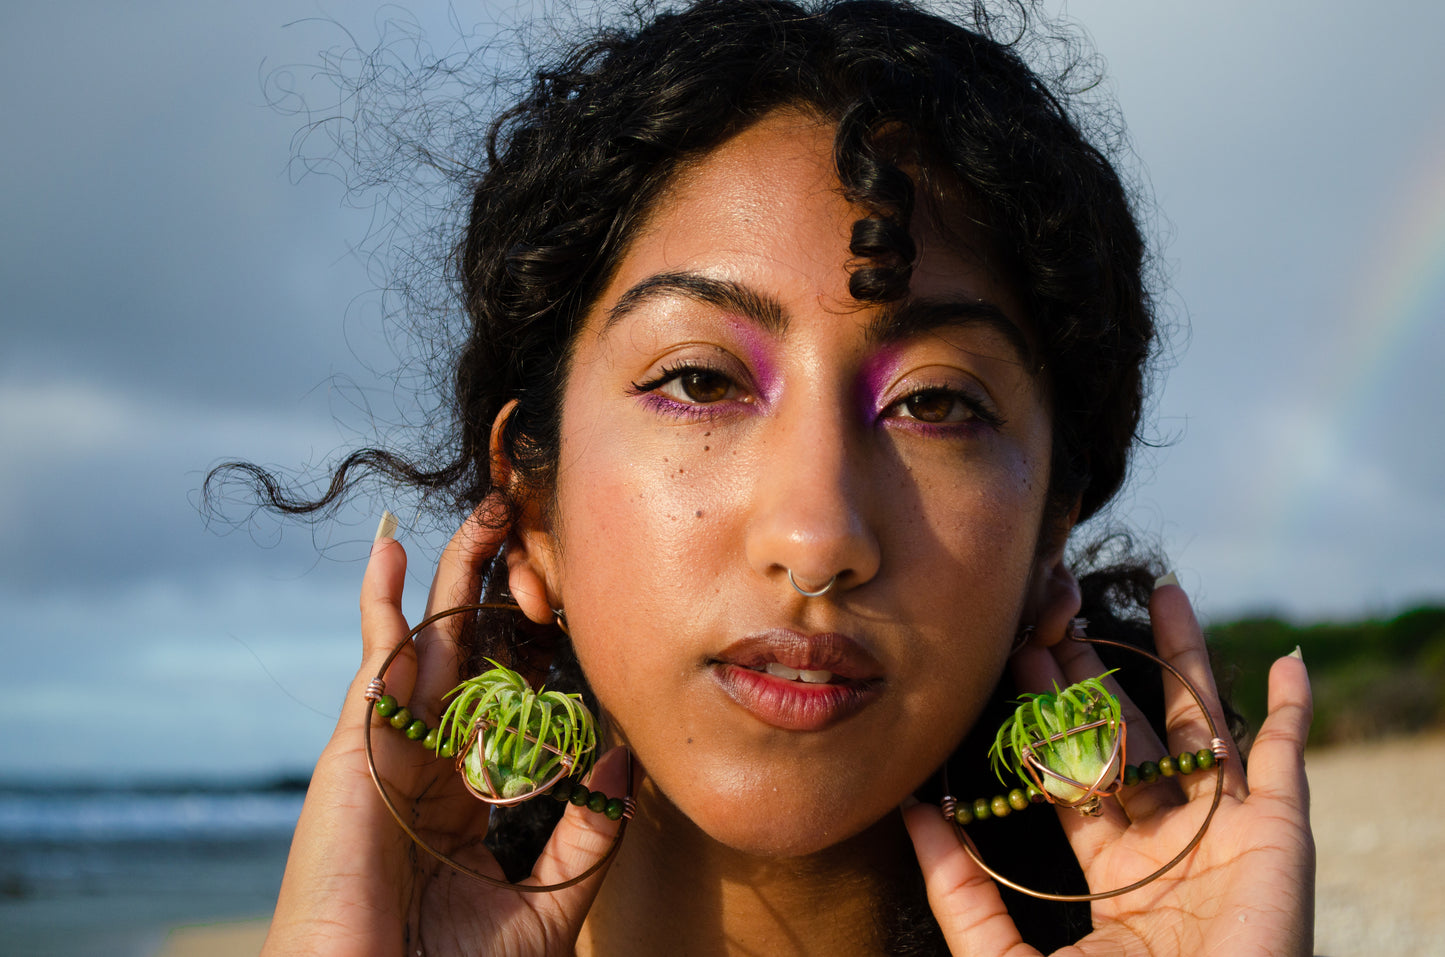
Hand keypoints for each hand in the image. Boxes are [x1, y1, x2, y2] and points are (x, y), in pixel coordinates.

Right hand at [262, 501, 627, 956]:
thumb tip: (624, 755)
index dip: (545, 650)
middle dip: (501, 590)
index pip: (514, 700)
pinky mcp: (356, 749)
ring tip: (489, 510)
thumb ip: (587, 834)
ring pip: (430, 641)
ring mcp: (392, 749)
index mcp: (471, 795)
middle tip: (532, 526)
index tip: (578, 602)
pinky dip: (379, 603)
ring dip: (456, 573)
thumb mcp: (546, 901)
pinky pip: (373, 662)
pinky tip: (391, 549)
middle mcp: (432, 761)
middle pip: (474, 655)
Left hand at [903, 582, 1314, 955]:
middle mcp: (1169, 843)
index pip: (1073, 773)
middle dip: (1096, 673)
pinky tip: (1290, 661)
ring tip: (1160, 588)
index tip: (1018, 655)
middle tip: (1060, 607)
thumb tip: (911, 812)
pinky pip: (1290, 762)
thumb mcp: (1007, 956)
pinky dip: (1295, 712)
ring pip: (1203, 727)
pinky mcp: (1280, 840)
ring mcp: (1226, 836)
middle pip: (1130, 735)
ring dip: (1186, 659)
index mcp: (1112, 869)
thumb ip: (961, 891)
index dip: (1047, 717)